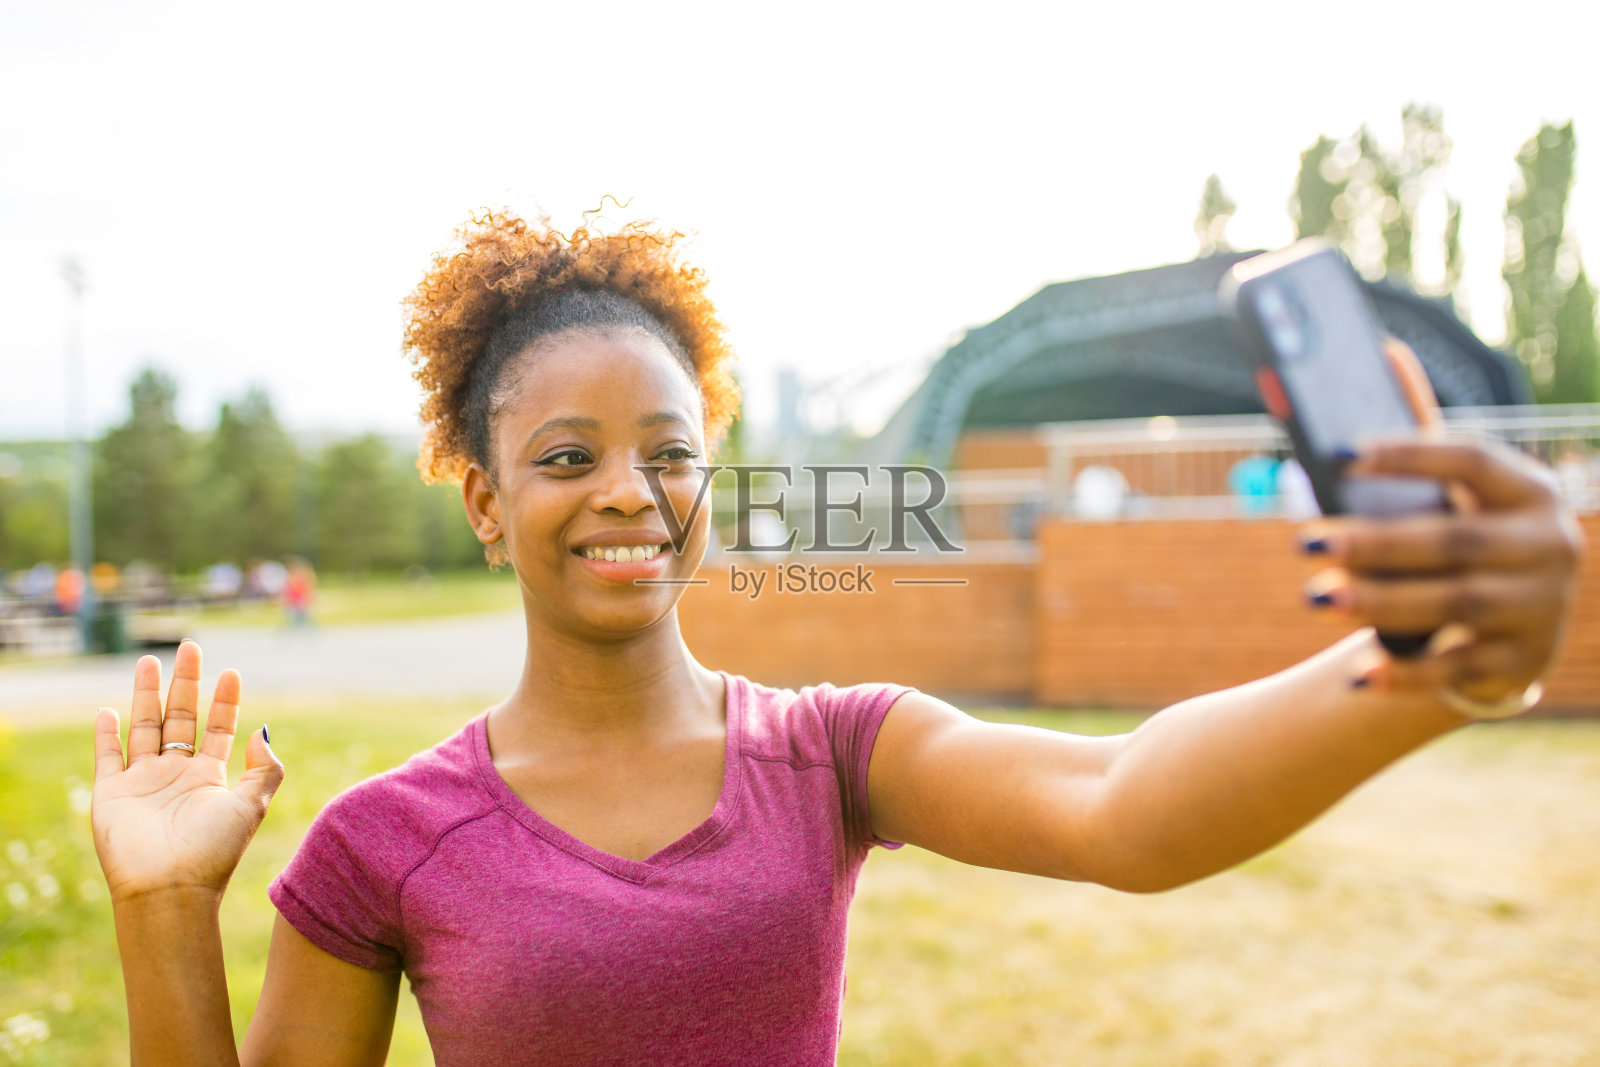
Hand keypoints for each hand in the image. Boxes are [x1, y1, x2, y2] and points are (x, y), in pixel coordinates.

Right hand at [91, 639, 284, 902]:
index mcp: (211, 778)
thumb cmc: (213, 851)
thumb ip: (264, 769)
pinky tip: (110, 710)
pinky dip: (107, 733)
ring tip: (150, 662)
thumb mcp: (251, 806)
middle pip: (181, 719)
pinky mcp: (111, 793)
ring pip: (145, 728)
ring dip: (147, 695)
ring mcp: (143, 783)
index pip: (220, 729)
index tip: (232, 672)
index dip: (226, 701)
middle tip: (190, 647)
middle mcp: (177, 775)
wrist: (168, 889)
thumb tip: (263, 731)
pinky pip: (108, 757)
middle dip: (186, 684)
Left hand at [1298, 340, 1585, 710]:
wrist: (1517, 629)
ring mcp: (1540, 606)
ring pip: (1453, 604)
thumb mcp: (1460, 490)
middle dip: (1375, 543)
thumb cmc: (1470, 536)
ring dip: (1380, 602)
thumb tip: (1381, 349)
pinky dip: (1405, 672)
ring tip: (1316, 595)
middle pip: (1453, 539)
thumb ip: (1422, 432)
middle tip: (1306, 542)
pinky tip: (1356, 674)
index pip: (1471, 459)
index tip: (1340, 454)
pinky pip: (1456, 669)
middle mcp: (1547, 544)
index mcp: (1529, 489)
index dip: (1408, 454)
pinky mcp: (1521, 661)